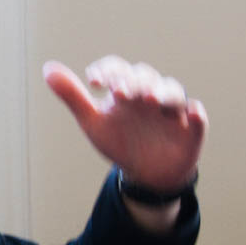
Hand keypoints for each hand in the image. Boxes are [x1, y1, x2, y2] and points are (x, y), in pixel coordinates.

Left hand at [43, 55, 207, 191]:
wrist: (146, 175)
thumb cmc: (120, 141)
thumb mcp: (93, 122)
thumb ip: (73, 96)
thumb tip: (47, 69)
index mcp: (127, 89)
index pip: (118, 70)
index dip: (108, 71)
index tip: (95, 82)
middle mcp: (151, 93)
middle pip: (146, 77)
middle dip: (134, 82)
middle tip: (122, 91)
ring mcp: (173, 110)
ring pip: (172, 92)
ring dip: (163, 92)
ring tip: (150, 99)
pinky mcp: (192, 129)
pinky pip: (198, 118)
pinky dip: (196, 115)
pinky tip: (191, 114)